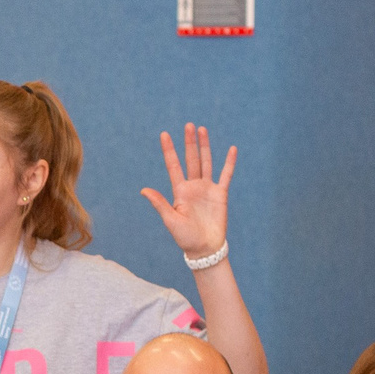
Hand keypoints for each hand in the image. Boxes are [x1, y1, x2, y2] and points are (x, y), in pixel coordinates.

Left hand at [139, 123, 235, 260]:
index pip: (173, 166)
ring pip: (206, 162)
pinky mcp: (221, 194)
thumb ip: (160, 203)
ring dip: (205, 146)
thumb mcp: (170, 220)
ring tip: (202, 130)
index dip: (169, 150)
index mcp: (179, 191)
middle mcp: (193, 186)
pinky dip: (229, 162)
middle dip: (189, 143)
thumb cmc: (185, 237)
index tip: (164, 134)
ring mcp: (207, 188)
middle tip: (188, 125)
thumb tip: (143, 190)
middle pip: (191, 159)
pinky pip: (226, 175)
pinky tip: (231, 149)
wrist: (204, 248)